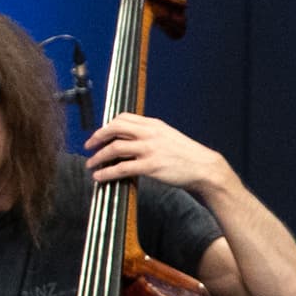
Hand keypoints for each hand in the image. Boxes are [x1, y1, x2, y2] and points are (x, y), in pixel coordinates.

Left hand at [83, 110, 227, 195]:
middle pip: (115, 128)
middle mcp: (150, 133)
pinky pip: (122, 168)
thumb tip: (132, 140)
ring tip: (91, 164)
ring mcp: (150, 149)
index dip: (107, 125)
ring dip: (99, 157)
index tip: (100, 134)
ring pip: (115, 148)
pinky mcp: (151, 166)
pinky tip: (100, 177)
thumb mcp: (169, 137)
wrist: (206, 169)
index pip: (123, 118)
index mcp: (154, 124)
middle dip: (98, 137)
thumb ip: (151, 135)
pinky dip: (107, 173)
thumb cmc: (188, 156)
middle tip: (89, 146)